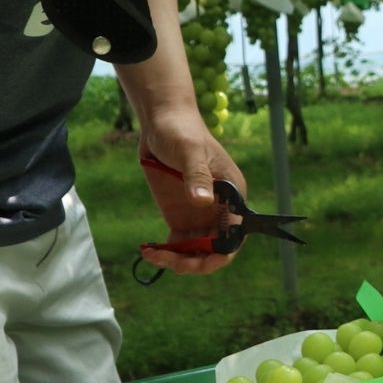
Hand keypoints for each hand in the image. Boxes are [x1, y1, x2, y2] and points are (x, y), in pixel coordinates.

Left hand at [138, 107, 247, 275]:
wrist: (162, 121)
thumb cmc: (182, 131)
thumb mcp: (189, 151)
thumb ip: (197, 176)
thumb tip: (203, 201)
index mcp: (233, 196)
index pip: (234, 235)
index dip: (220, 252)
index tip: (198, 260)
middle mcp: (220, 210)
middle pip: (215, 249)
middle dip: (196, 262)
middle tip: (169, 261)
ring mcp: (200, 215)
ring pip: (196, 251)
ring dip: (177, 260)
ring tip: (152, 255)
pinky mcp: (180, 216)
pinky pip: (178, 244)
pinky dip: (165, 253)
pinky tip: (148, 251)